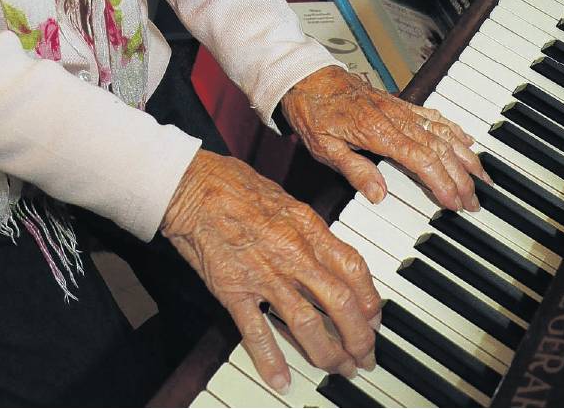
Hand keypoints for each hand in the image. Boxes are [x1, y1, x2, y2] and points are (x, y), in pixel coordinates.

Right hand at [161, 149, 380, 394]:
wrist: (190, 187)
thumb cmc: (232, 184)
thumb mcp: (282, 197)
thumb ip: (307, 228)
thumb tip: (327, 252)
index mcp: (306, 226)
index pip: (353, 268)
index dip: (369, 300)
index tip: (373, 317)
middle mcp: (291, 252)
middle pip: (339, 303)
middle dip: (358, 337)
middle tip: (364, 356)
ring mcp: (263, 274)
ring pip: (307, 324)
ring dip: (327, 353)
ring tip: (337, 369)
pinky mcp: (233, 289)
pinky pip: (257, 332)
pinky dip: (271, 360)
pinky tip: (281, 380)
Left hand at [280, 65, 490, 211]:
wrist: (307, 77)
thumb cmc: (313, 111)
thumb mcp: (323, 145)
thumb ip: (353, 170)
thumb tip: (379, 194)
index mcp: (376, 130)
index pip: (420, 159)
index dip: (441, 182)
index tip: (454, 202)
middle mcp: (394, 117)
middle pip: (438, 149)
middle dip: (461, 177)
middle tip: (474, 202)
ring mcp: (399, 109)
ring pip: (442, 132)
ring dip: (464, 156)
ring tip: (482, 178)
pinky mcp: (399, 103)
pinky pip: (433, 116)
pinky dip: (454, 129)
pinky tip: (467, 141)